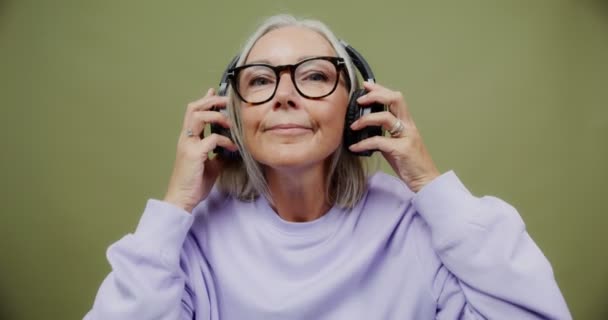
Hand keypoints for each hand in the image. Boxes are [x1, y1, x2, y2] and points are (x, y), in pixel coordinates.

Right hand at [163, 88, 236, 212]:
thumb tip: (230, 147)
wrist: (182, 199)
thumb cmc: (195, 183)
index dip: (205, 99)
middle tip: (228, 101)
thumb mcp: (211, 164)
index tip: (215, 91)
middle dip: (212, 100)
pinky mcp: (193, 154)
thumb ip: (217, 153)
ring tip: (231, 123)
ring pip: (199, 116)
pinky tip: (233, 147)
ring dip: (217, 116)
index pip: (194, 111)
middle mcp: (186, 138)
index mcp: (188, 138)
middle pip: (195, 108)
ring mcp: (188, 144)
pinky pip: (211, 139)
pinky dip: (224, 140)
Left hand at [348, 82, 439, 191]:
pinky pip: (378, 141)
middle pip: (395, 100)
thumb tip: (366, 130)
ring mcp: (406, 137)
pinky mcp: (402, 150)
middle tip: (359, 100)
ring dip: (366, 119)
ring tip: (353, 125)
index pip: (396, 98)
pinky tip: (355, 147)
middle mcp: (408, 126)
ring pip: (386, 118)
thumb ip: (386, 134)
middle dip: (375, 96)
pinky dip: (363, 143)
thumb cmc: (411, 164)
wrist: (425, 180)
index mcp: (407, 123)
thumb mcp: (397, 144)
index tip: (367, 86)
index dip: (381, 89)